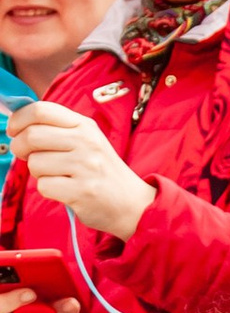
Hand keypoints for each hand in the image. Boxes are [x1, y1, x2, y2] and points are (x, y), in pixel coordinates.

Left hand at [6, 102, 152, 240]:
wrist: (131, 202)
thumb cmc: (100, 171)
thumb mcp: (86, 141)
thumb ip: (57, 130)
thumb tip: (18, 126)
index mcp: (84, 125)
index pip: (41, 110)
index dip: (19, 119)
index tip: (14, 130)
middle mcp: (86, 142)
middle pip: (32, 136)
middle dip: (20, 148)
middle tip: (27, 156)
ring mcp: (85, 166)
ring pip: (35, 163)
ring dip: (38, 172)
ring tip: (57, 175)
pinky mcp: (81, 191)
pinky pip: (43, 186)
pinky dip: (48, 190)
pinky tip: (64, 190)